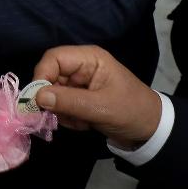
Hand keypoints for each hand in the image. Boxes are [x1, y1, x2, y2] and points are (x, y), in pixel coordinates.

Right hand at [32, 45, 160, 147]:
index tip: (38, 100)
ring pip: (53, 95)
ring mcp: (79, 84)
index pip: (53, 58)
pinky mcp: (79, 99)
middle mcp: (81, 67)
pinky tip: (86, 124)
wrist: (151, 130)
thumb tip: (37, 97)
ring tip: (83, 122)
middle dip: (54, 100)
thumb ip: (69, 101)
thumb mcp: (100, 108)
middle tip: (63, 117)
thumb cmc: (131, 111)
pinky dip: (70, 119)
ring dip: (63, 112)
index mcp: (89, 59)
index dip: (42, 76)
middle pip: (50, 77)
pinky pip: (61, 107)